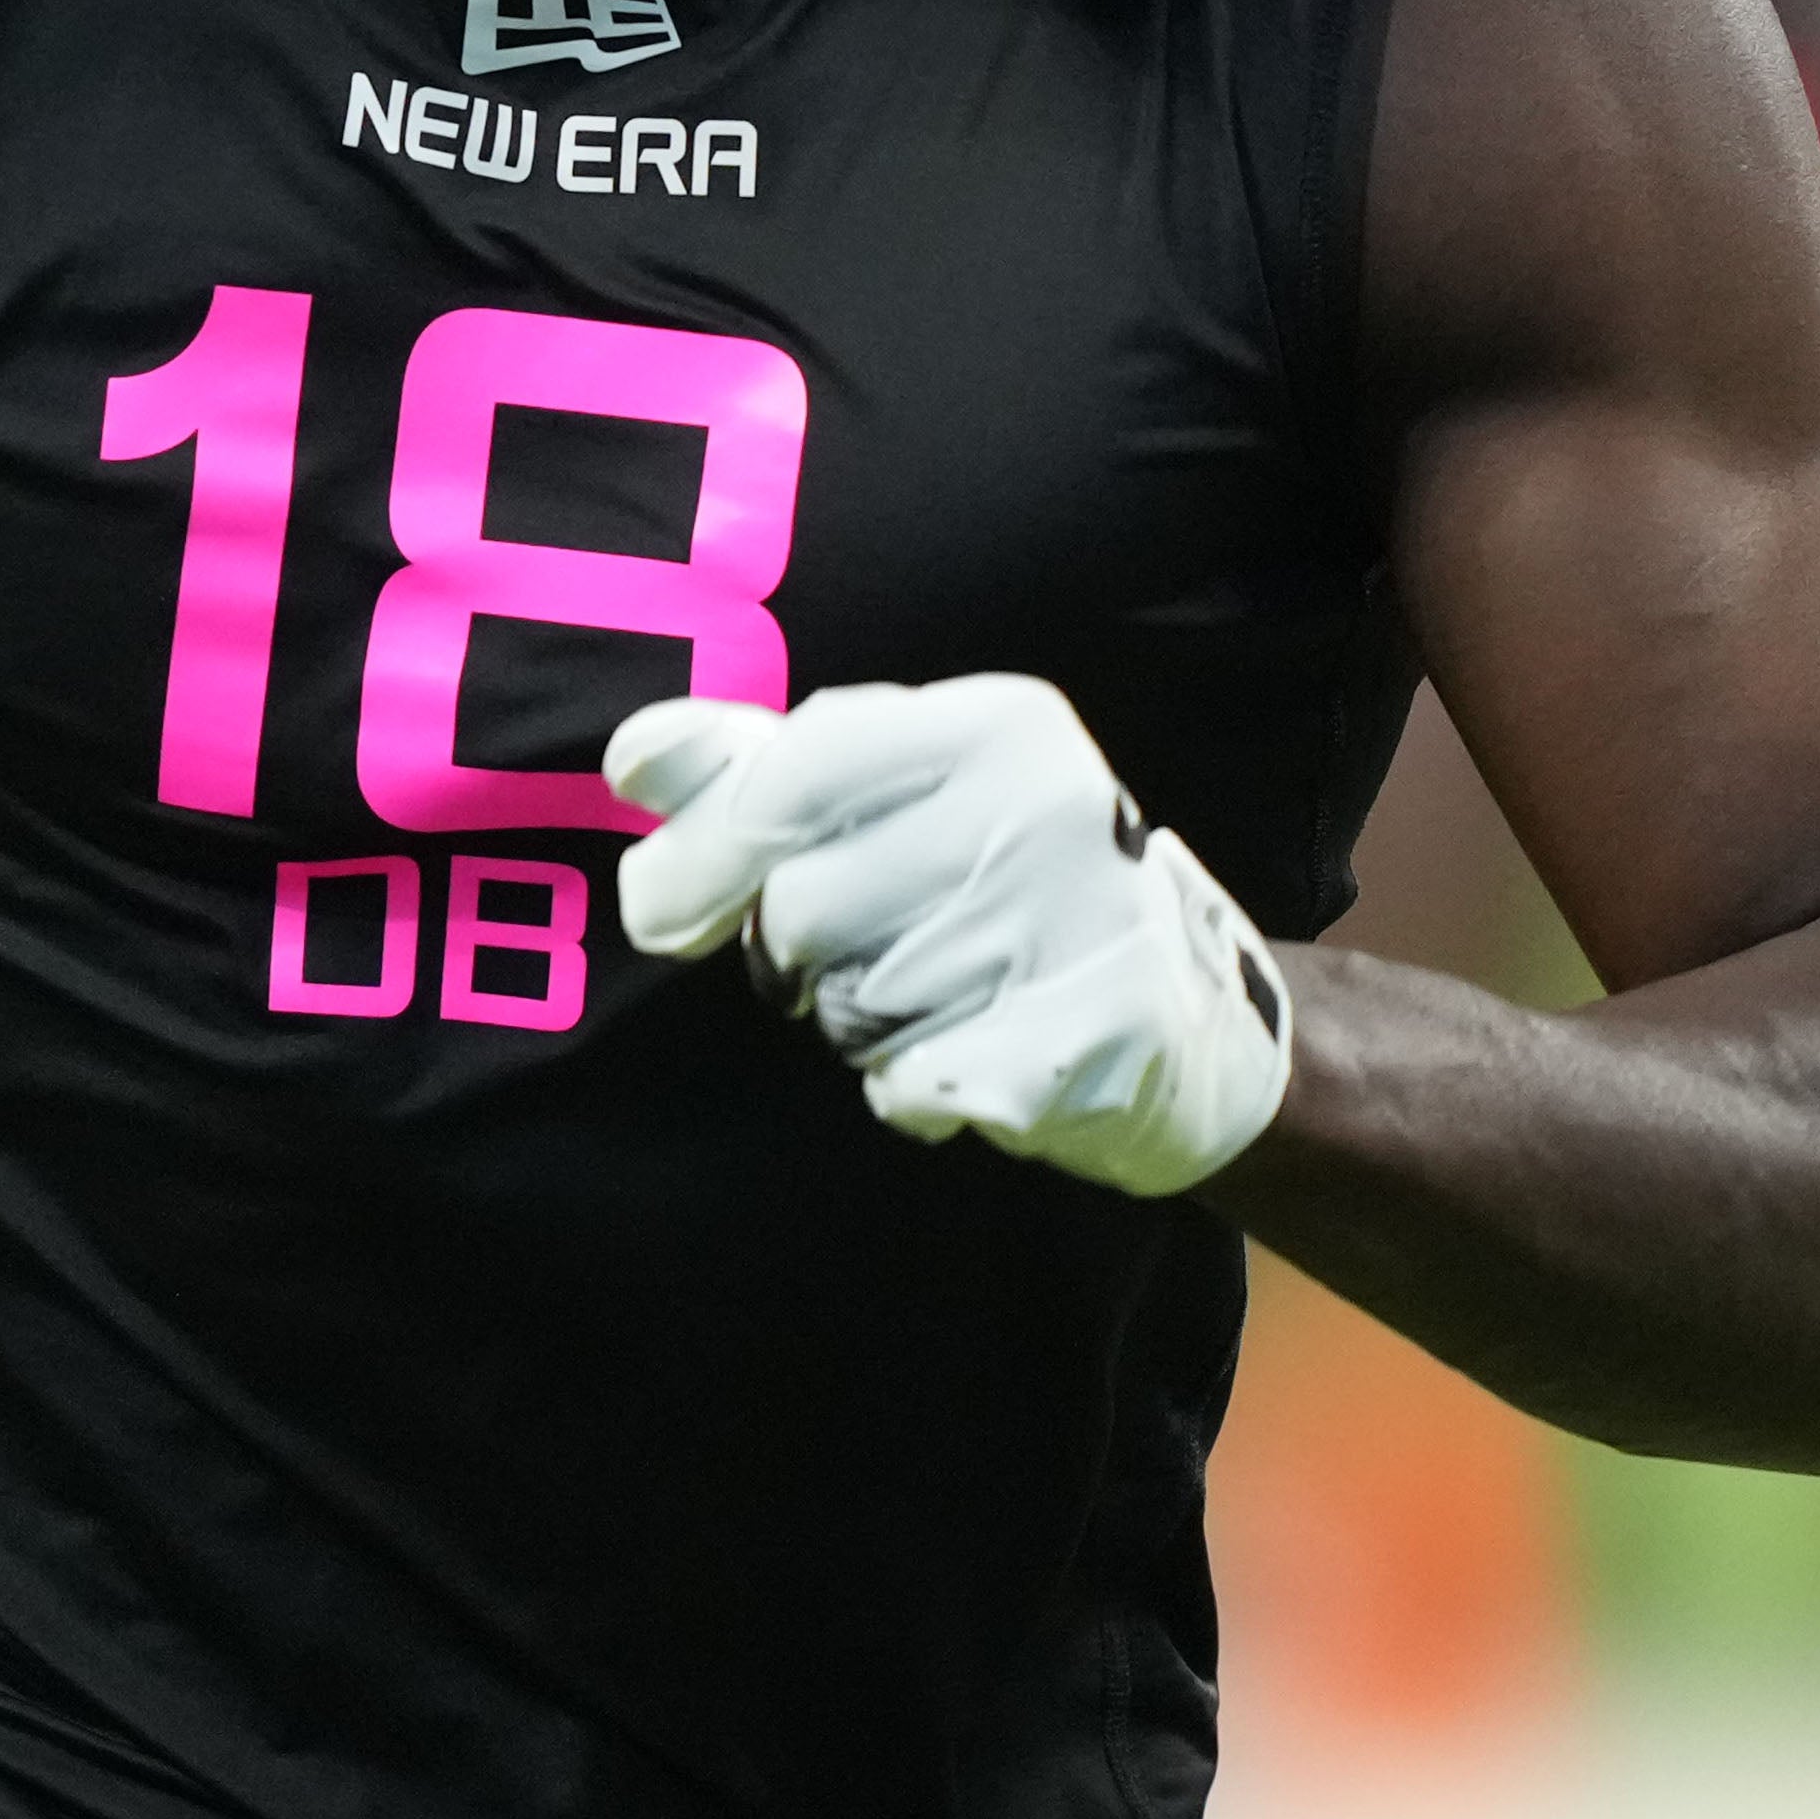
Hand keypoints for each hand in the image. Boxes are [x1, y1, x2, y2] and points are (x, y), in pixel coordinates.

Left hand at [606, 675, 1295, 1197]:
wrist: (1188, 1017)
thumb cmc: (1001, 894)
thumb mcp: (899, 799)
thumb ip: (760, 771)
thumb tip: (631, 762)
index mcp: (991, 725)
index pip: (795, 775)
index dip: (704, 852)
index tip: (660, 913)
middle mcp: (1046, 805)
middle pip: (799, 909)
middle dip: (801, 959)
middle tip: (877, 957)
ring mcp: (1080, 920)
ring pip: (848, 1008)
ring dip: (865, 1028)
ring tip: (948, 1003)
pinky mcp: (1096, 1035)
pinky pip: (913, 1084)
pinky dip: (914, 1093)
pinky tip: (976, 1060)